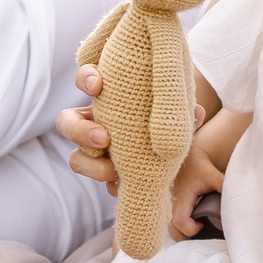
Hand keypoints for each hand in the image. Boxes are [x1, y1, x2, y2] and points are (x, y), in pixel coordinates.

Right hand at [58, 64, 204, 193]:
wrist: (173, 156)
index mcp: (109, 98)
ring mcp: (94, 152)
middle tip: (104, 139)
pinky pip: (97, 180)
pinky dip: (109, 182)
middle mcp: (94, 123)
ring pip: (75, 158)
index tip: (97, 85)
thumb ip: (183, 114)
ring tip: (114, 171)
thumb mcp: (177, 117)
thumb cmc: (168, 125)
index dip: (86, 79)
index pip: (86, 81)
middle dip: (80, 131)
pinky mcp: (102, 174)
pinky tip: (125, 183)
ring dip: (91, 166)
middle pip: (66, 122)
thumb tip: (196, 111)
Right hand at [165, 143, 223, 239]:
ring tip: (199, 230)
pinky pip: (175, 222)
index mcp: (182, 198)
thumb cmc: (201, 167)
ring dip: (184, 234)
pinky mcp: (176, 206)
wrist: (190, 158)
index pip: (179, 221)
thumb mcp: (213, 175)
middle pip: (172, 229)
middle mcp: (175, 204)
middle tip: (201, 232)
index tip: (202, 224)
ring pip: (172, 227)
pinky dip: (184, 228)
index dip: (191, 228)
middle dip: (185, 237)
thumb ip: (223, 185)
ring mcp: (174, 206)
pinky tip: (197, 225)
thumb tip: (237, 199)